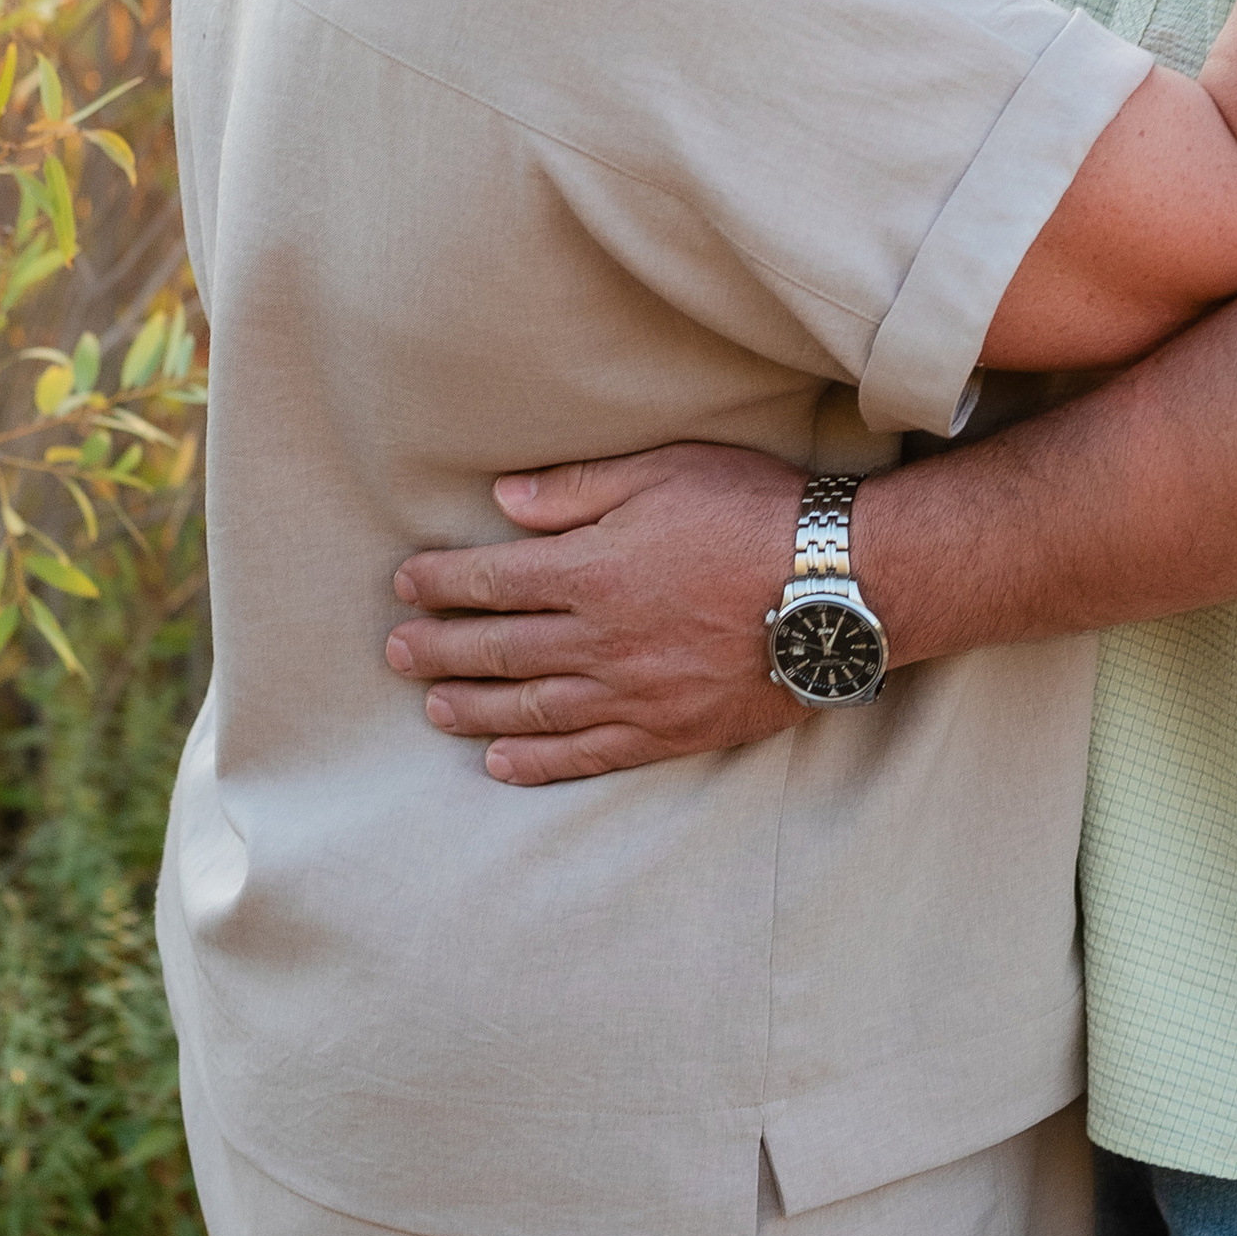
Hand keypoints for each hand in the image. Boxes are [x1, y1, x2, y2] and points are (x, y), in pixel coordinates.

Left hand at [385, 445, 804, 781]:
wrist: (841, 586)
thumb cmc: (755, 512)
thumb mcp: (665, 472)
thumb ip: (578, 491)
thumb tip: (502, 502)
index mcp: (592, 570)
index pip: (493, 580)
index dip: (442, 583)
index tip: (406, 583)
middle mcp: (600, 639)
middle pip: (500, 648)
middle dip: (439, 648)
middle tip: (395, 651)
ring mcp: (633, 692)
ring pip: (532, 707)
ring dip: (474, 708)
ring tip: (433, 707)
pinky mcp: (669, 730)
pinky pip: (588, 755)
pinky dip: (538, 762)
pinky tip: (502, 762)